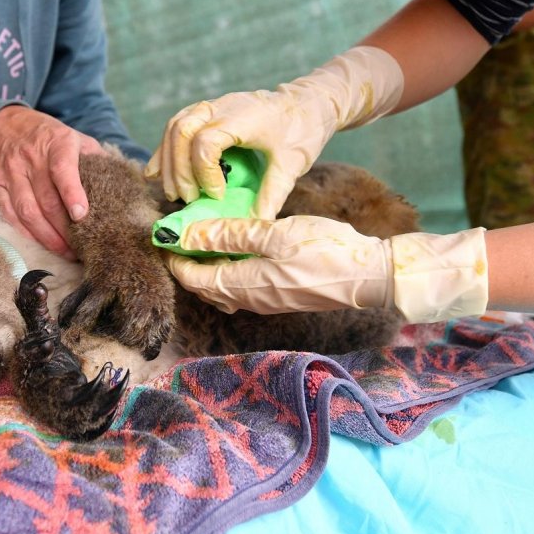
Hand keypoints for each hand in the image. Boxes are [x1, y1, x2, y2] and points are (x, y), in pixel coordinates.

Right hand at [0, 106, 103, 259]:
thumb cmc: (47, 135)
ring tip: (64, 251)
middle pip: (46, 200)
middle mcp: (31, 156)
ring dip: (46, 236)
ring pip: (27, 210)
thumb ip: (95, 158)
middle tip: (81, 248)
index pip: (62, 169)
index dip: (72, 193)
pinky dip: (24, 231)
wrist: (4, 122)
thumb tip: (119, 183)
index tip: (81, 215)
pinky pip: (8, 213)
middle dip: (64, 229)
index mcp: (57, 143)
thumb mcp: (74, 136)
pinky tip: (39, 241)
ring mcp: (10, 170)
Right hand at [145, 47, 403, 218]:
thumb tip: (254, 225)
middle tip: (188, 199)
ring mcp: (212, 106)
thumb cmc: (303, 130)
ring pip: (174, 126)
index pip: (206, 142)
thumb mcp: (292, 165)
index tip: (218, 195)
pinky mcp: (207, 111)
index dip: (204, 173)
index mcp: (243, 117)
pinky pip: (176, 126)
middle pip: (181, 131)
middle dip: (178, 169)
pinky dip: (165, 150)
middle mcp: (222, 106)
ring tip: (173, 192)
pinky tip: (156, 172)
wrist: (309, 101)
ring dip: (168, 161)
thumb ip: (272, 195)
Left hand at [165, 216, 487, 323]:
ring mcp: (264, 300)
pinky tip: (233, 246)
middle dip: (185, 262)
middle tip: (176, 234)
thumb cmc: (325, 252)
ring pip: (221, 286)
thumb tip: (188, 233)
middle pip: (203, 285)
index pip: (193, 277)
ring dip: (206, 265)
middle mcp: (249, 299)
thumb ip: (230, 233)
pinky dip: (226, 268)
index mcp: (243, 285)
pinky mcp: (278, 295)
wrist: (370, 276)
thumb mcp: (274, 234)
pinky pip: (239, 285)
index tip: (163, 235)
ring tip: (200, 237)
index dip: (174, 257)